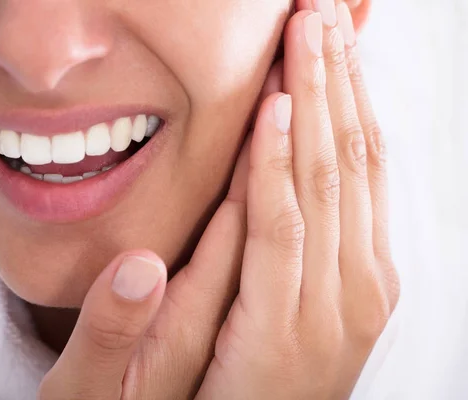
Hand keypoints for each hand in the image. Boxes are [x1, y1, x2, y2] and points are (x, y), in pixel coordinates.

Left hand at [195, 2, 398, 398]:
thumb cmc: (271, 369)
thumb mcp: (300, 294)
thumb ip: (303, 234)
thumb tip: (292, 162)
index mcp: (369, 268)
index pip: (367, 157)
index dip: (353, 90)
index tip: (336, 32)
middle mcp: (363, 278)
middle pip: (355, 155)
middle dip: (340, 77)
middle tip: (323, 8)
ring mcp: (333, 304)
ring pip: (326, 179)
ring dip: (318, 99)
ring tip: (307, 32)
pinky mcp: (285, 325)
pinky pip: (280, 228)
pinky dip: (279, 166)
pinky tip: (277, 111)